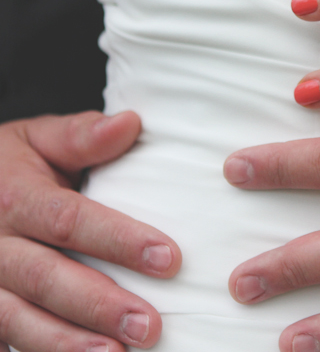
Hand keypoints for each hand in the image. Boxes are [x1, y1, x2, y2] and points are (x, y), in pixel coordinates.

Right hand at [0, 111, 181, 351]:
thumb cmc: (7, 164)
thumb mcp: (35, 139)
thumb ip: (80, 135)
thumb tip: (131, 123)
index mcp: (15, 198)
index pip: (70, 221)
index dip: (119, 241)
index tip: (170, 259)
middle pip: (47, 278)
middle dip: (99, 305)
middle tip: (151, 326)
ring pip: (18, 320)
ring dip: (68, 344)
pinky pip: (4, 337)